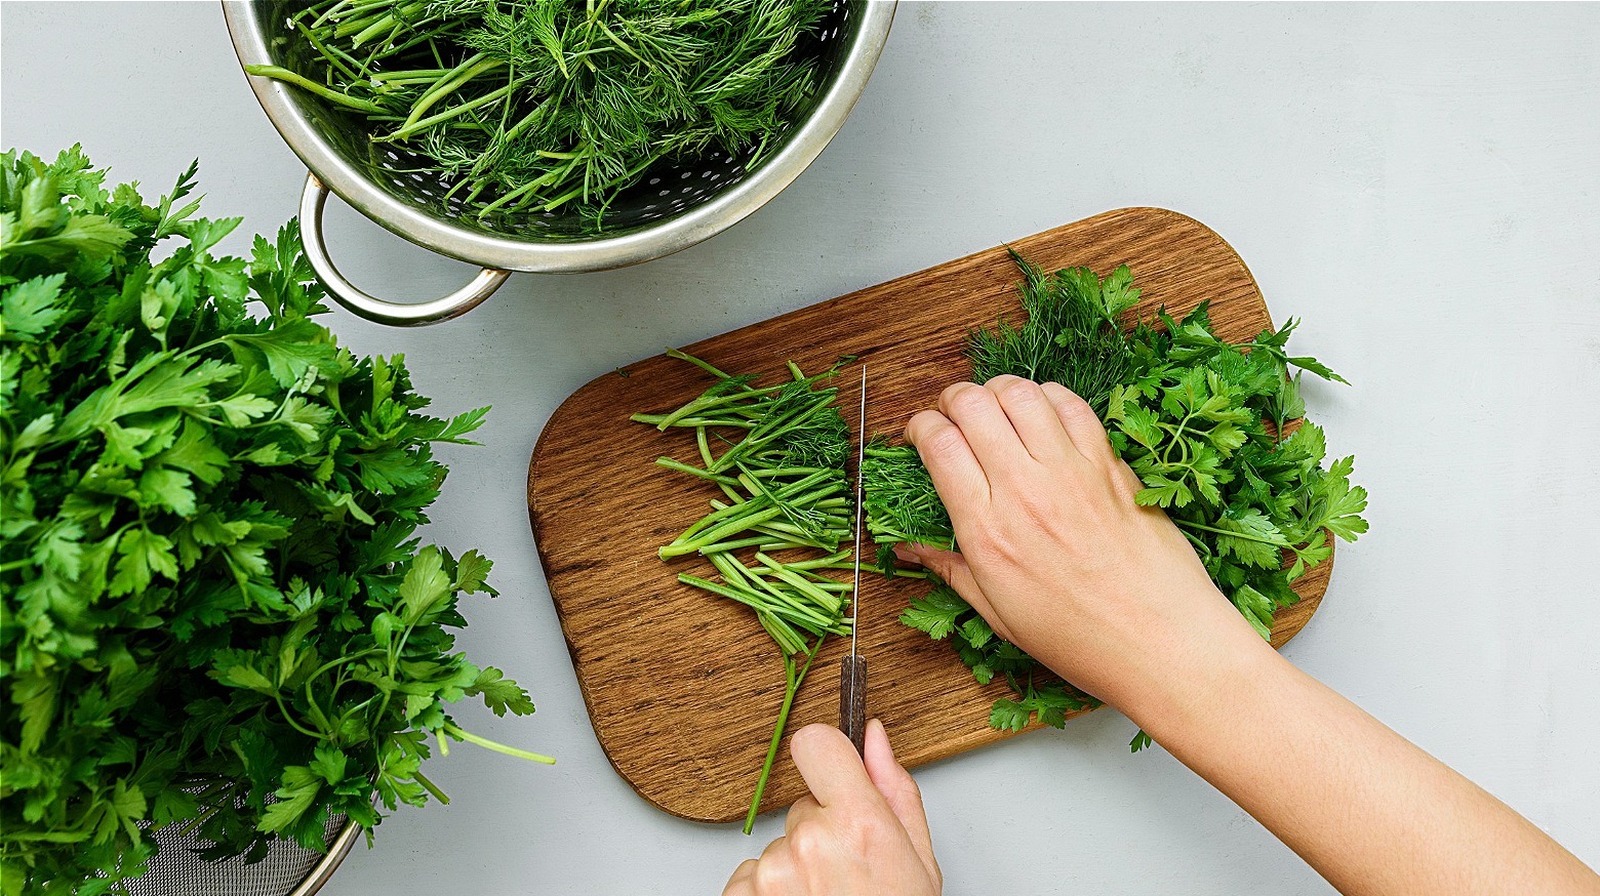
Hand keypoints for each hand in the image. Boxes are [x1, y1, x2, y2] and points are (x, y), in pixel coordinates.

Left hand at [723, 720, 939, 895]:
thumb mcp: (918, 861)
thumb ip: (895, 789)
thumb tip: (875, 737)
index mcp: (859, 823)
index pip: (816, 742)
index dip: (827, 758)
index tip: (835, 779)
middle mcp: (809, 841)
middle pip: (801, 807)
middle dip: (821, 832)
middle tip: (847, 876)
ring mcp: (771, 872)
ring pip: (778, 845)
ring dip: (795, 869)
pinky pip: (751, 876)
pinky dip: (769, 894)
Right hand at [898, 375, 1267, 710]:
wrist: (1160, 640)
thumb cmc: (1079, 639)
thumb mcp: (998, 613)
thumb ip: (951, 569)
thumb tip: (909, 549)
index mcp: (987, 531)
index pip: (939, 444)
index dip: (921, 427)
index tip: (922, 435)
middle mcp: (1025, 490)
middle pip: (974, 405)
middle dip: (953, 398)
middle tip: (954, 413)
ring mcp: (1071, 471)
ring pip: (1021, 392)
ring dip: (999, 390)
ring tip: (996, 408)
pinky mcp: (1109, 464)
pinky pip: (1072, 405)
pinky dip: (1049, 397)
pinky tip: (1043, 415)